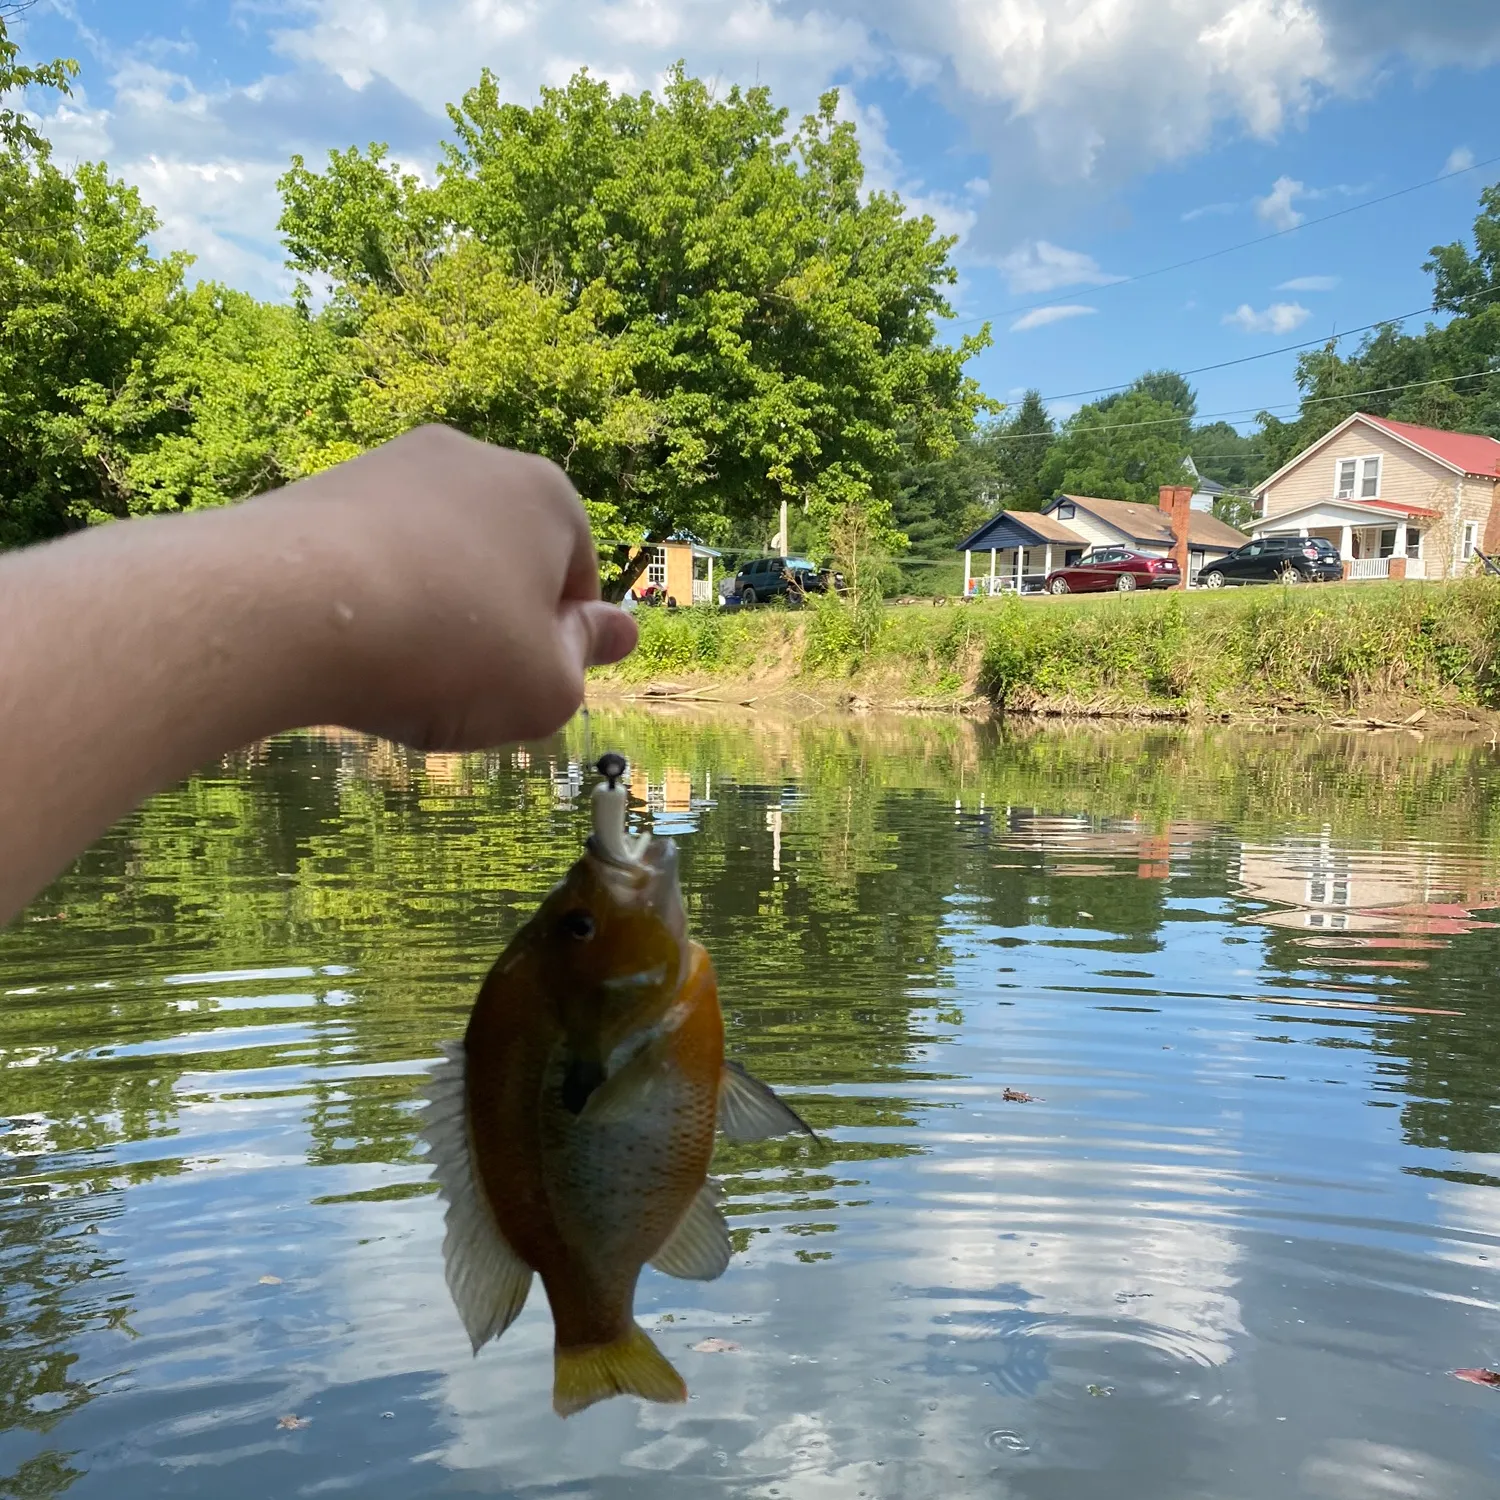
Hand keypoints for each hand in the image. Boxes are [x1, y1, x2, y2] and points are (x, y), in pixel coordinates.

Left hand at [253, 426, 635, 748]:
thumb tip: (622, 632)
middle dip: (493, 621)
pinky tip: (348, 649)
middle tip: (464, 687)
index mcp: (548, 495)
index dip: (558, 644)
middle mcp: (475, 459)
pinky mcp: (323, 488)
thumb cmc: (448, 650)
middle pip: (505, 560)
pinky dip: (371, 600)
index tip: (524, 686)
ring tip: (398, 672)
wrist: (286, 608)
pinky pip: (371, 557)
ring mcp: (393, 465)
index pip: (576, 579)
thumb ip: (586, 659)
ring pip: (436, 558)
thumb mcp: (546, 689)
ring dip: (430, 612)